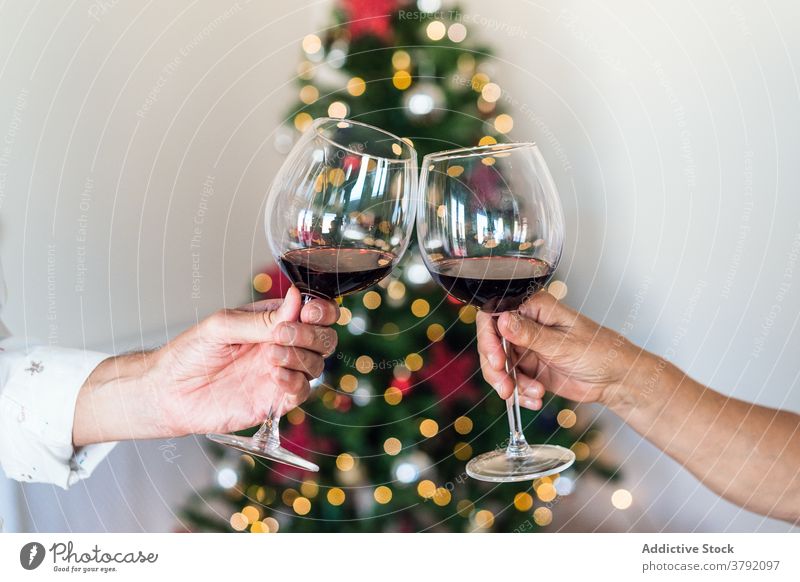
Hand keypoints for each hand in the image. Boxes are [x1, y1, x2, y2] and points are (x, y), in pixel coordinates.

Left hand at [73, 287, 338, 444]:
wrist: (167, 393)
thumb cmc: (189, 354)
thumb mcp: (223, 326)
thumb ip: (262, 319)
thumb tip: (296, 299)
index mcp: (272, 321)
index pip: (313, 312)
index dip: (321, 311)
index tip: (308, 312)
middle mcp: (281, 346)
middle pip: (323, 338)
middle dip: (312, 334)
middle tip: (282, 336)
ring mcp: (280, 373)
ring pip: (316, 364)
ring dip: (301, 358)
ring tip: (271, 357)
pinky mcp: (274, 400)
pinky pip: (302, 392)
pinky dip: (295, 382)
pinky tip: (274, 376)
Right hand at [476, 291, 643, 410]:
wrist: (616, 380)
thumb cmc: (599, 352)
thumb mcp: (562, 344)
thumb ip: (530, 334)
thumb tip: (501, 319)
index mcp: (533, 308)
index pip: (494, 314)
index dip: (488, 337)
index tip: (496, 359)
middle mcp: (525, 325)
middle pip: (491, 343)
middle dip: (496, 368)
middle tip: (505, 386)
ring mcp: (526, 347)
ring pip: (498, 365)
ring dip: (509, 384)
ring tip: (531, 395)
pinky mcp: (529, 368)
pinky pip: (511, 380)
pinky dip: (520, 393)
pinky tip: (536, 399)